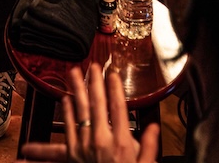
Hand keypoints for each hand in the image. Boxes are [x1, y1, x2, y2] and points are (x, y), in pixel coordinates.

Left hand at [21, 66, 159, 162]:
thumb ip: (150, 147)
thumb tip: (154, 126)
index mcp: (122, 143)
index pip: (119, 108)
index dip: (115, 88)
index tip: (112, 74)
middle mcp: (102, 141)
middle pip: (97, 105)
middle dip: (94, 83)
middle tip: (91, 66)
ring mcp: (85, 146)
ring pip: (79, 111)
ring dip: (76, 90)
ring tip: (73, 72)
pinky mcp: (72, 153)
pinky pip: (68, 127)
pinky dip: (66, 111)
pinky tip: (64, 98)